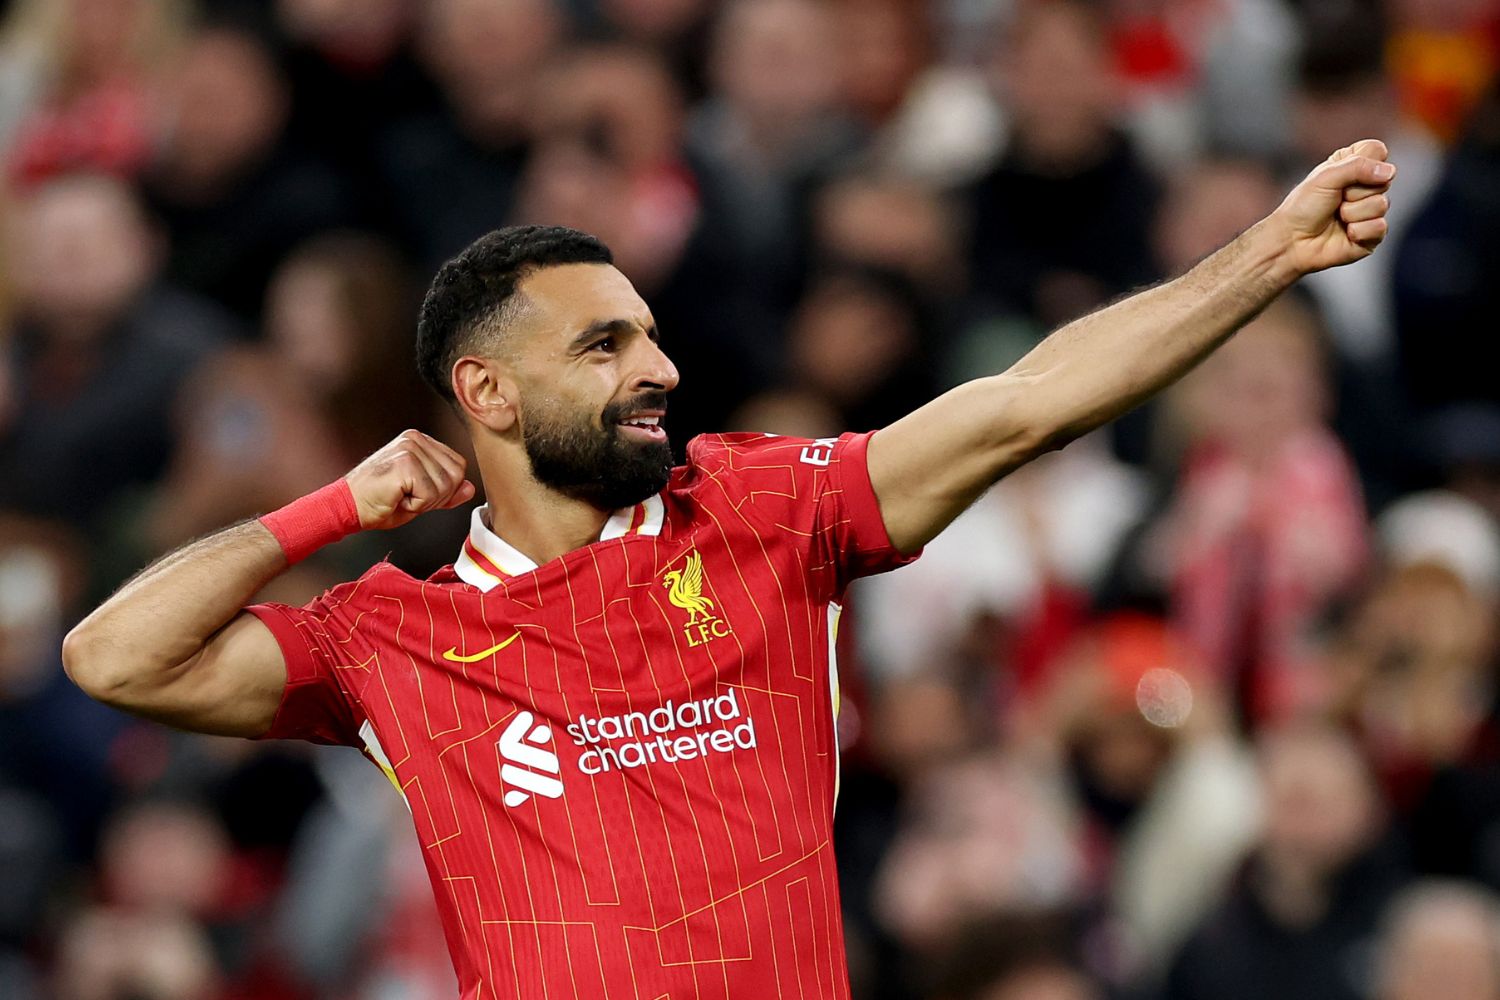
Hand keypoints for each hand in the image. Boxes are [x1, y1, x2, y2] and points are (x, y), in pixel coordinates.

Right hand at [345, 430, 475, 529]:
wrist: (347, 506)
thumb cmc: (378, 501)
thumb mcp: (420, 497)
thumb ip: (446, 491)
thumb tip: (470, 488)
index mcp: (420, 441)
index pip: (458, 466)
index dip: (444, 490)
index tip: (417, 493)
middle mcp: (416, 439)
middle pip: (456, 475)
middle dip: (437, 497)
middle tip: (408, 496)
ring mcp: (410, 448)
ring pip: (445, 486)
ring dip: (425, 502)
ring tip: (401, 496)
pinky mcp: (404, 463)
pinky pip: (430, 494)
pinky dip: (416, 505)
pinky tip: (397, 498)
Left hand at [1271, 138, 1396, 275]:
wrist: (1291, 241)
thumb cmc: (1303, 207)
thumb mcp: (1326, 177)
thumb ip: (1358, 166)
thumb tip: (1390, 171)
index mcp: (1354, 166)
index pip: (1377, 151)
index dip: (1363, 162)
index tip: (1339, 174)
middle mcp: (1366, 186)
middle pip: (1384, 179)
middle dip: (1354, 192)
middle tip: (1335, 200)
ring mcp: (1371, 211)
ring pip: (1381, 204)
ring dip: (1352, 213)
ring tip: (1337, 217)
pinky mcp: (1373, 234)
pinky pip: (1380, 227)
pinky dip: (1358, 231)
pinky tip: (1345, 233)